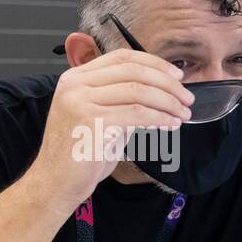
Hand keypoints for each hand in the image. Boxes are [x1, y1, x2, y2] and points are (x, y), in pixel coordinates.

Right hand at [27, 49, 193, 211]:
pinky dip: (160, 118)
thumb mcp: (96, 116)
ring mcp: (82, 102)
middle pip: (134, 71)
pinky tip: (171, 124)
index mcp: (75, 78)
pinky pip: (137, 114)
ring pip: (139, 91)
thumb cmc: (78, 154)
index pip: (122, 58)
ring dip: (168, 102)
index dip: (154, 63)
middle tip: (187, 97)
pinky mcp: (92, 122)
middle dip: (167, 84)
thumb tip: (159, 90)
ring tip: (183, 113)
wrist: (54, 183)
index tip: (176, 76)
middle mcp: (75, 85)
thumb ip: (119, 99)